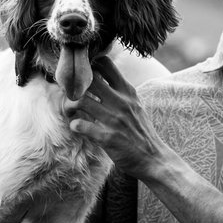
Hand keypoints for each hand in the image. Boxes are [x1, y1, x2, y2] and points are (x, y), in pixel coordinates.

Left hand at [64, 56, 170, 181]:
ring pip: (81, 101)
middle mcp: (121, 102)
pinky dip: (74, 125)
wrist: (153, 158)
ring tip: (71, 113)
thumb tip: (100, 75)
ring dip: (70, 106)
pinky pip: (81, 125)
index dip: (88, 67)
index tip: (81, 78)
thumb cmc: (140, 130)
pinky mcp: (108, 137)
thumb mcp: (135, 104)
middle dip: (74, 87)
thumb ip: (120, 90)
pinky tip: (77, 127)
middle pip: (88, 80)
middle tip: (70, 97)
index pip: (105, 64)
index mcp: (128, 91)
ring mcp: (114, 119)